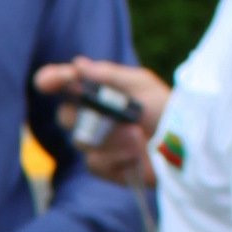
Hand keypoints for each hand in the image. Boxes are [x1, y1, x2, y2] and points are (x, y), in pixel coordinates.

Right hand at [34, 54, 167, 188]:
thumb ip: (109, 75)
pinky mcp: (103, 167)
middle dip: (88, 116)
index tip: (46, 82)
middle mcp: (92, 116)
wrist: (185, 146)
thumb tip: (78, 64)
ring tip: (138, 136)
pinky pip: (94, 162)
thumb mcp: (141, 85)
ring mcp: (96, 144)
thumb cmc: (167, 109)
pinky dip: (117, 157)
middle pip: (66, 115)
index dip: (52, 80)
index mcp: (99, 91)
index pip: (65, 84)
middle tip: (113, 116)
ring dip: (112, 138)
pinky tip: (135, 154)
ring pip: (81, 141)